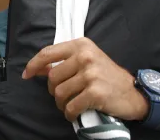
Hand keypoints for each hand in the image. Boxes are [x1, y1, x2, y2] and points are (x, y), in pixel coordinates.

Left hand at [23, 37, 148, 122]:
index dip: (34, 64)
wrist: (133, 93)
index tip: (26, 74)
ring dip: (62, 104)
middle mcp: (85, 56)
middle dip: (54, 90)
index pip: (48, 53)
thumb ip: (65, 61)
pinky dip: (70, 114)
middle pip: (52, 77)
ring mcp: (91, 74)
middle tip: (65, 96)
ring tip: (71, 105)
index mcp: (81, 45)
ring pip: (59, 93)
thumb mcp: (88, 61)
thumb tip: (39, 68)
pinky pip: (70, 106)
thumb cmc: (107, 77)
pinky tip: (76, 113)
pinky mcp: (95, 92)